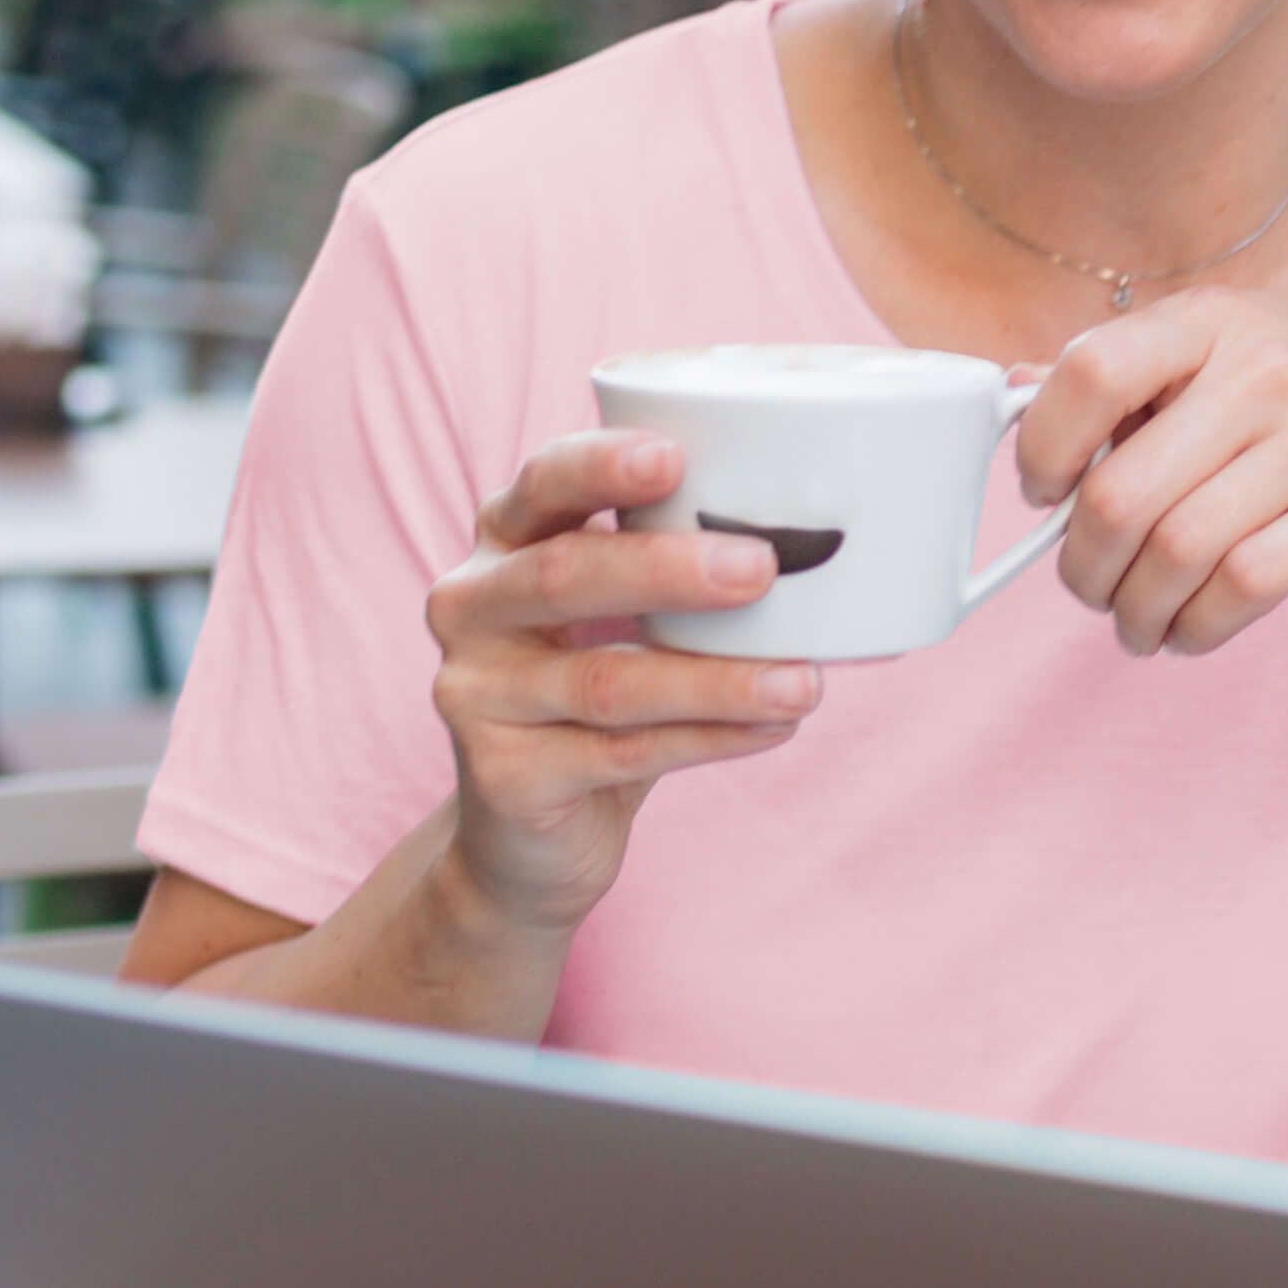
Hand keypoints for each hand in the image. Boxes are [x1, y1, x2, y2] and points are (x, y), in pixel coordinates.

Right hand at [423, 429, 824, 939]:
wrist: (527, 829)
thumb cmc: (597, 683)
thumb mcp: (620, 609)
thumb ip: (676, 562)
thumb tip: (817, 536)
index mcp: (503, 539)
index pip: (542, 483)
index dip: (601, 466)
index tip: (674, 458)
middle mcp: (470, 606)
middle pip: (565, 575)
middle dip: (668, 569)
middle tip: (761, 568)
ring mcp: (475, 694)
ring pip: (607, 683)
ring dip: (716, 680)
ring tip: (804, 682)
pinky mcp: (503, 777)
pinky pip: (621, 753)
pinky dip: (708, 739)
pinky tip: (772, 728)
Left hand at [1015, 293, 1287, 656]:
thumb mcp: (1239, 351)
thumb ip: (1135, 375)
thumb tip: (1013, 394)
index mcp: (1219, 320)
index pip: (1091, 370)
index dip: (1044, 447)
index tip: (1046, 493)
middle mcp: (1270, 369)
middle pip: (1122, 491)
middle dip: (1083, 565)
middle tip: (1089, 587)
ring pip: (1178, 550)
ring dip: (1136, 610)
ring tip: (1137, 623)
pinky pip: (1244, 587)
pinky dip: (1197, 628)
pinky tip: (1190, 630)